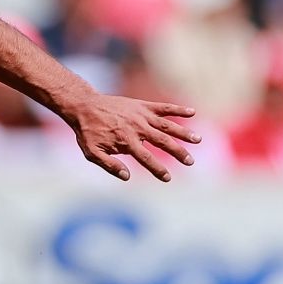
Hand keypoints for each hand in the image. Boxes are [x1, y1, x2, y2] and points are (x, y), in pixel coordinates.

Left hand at [69, 94, 199, 181]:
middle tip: (190, 162)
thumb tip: (127, 177)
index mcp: (126, 141)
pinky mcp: (142, 105)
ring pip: (167, 124)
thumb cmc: (88, 132)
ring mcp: (141, 115)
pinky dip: (178, 109)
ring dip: (183, 132)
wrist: (84, 106)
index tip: (168, 178)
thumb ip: (110, 165)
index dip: (158, 169)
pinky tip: (192, 112)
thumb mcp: (92, 152)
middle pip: (162, 141)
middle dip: (178, 152)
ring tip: (198, 140)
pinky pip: (163, 107)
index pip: (146, 158)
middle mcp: (137, 128)